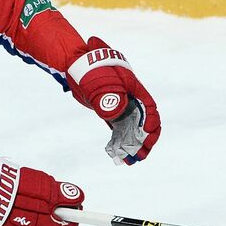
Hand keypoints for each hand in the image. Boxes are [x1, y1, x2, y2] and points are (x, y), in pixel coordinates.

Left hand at [67, 37, 160, 164]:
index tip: (148, 133)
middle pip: (144, 120)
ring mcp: (121, 105)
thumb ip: (108, 97)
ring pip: (132, 128)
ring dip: (134, 144)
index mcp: (133, 87)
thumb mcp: (98, 82)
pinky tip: (119, 154)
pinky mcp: (111, 112)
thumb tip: (114, 115)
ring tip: (132, 160)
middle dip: (146, 138)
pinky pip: (120, 130)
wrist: (73, 65)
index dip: (152, 121)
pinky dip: (121, 142)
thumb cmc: (87, 70)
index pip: (149, 107)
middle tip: (143, 153)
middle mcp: (130, 98)